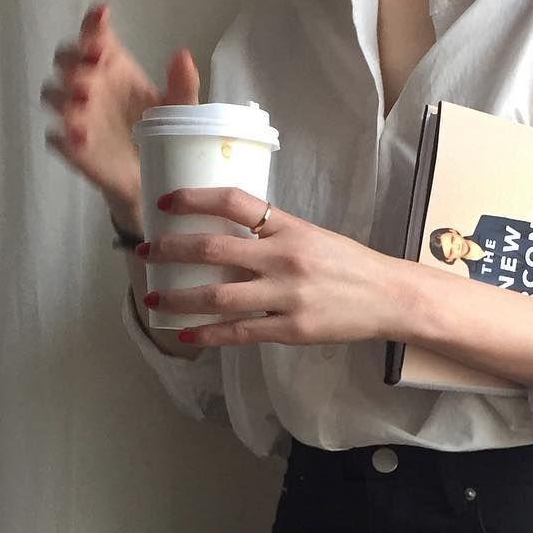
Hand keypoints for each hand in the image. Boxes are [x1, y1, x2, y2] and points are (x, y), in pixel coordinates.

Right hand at [40, 1, 201, 217]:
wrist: (156, 173)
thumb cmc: (162, 130)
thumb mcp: (179, 107)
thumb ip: (182, 84)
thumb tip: (183, 56)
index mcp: (113, 66)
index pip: (94, 36)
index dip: (93, 24)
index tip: (103, 16)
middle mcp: (89, 84)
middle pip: (65, 59)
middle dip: (74, 58)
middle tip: (95, 64)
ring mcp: (76, 114)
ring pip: (53, 94)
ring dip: (64, 93)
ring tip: (86, 100)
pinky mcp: (72, 146)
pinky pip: (57, 137)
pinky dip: (64, 135)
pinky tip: (82, 137)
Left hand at [141, 187, 404, 346]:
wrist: (388, 296)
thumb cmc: (348, 265)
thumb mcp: (312, 235)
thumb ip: (272, 234)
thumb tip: (226, 235)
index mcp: (289, 227)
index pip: (234, 201)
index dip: (194, 198)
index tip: (165, 203)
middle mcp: (284, 257)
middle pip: (213, 249)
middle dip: (170, 250)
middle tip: (144, 251)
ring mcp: (286, 296)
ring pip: (218, 296)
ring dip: (179, 298)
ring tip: (154, 298)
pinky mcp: (291, 329)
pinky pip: (239, 332)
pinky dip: (207, 334)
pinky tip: (185, 334)